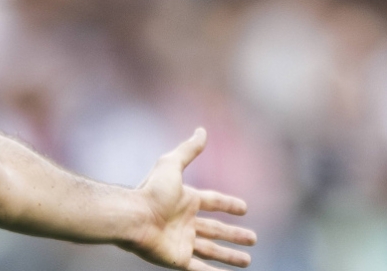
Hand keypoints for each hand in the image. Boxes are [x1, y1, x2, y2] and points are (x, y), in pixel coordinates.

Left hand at [128, 128, 256, 270]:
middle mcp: (184, 222)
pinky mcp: (177, 259)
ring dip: (229, 256)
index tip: (244, 208)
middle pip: (215, 229)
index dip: (228, 204)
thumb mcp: (171, 165)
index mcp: (185, 201)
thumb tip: (202, 130)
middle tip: (253, 238)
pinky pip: (200, 269)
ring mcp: (181, 242)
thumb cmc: (150, 191)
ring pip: (211, 251)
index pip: (212, 202)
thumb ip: (188, 150)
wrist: (133, 217)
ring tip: (247, 260)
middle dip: (234, 235)